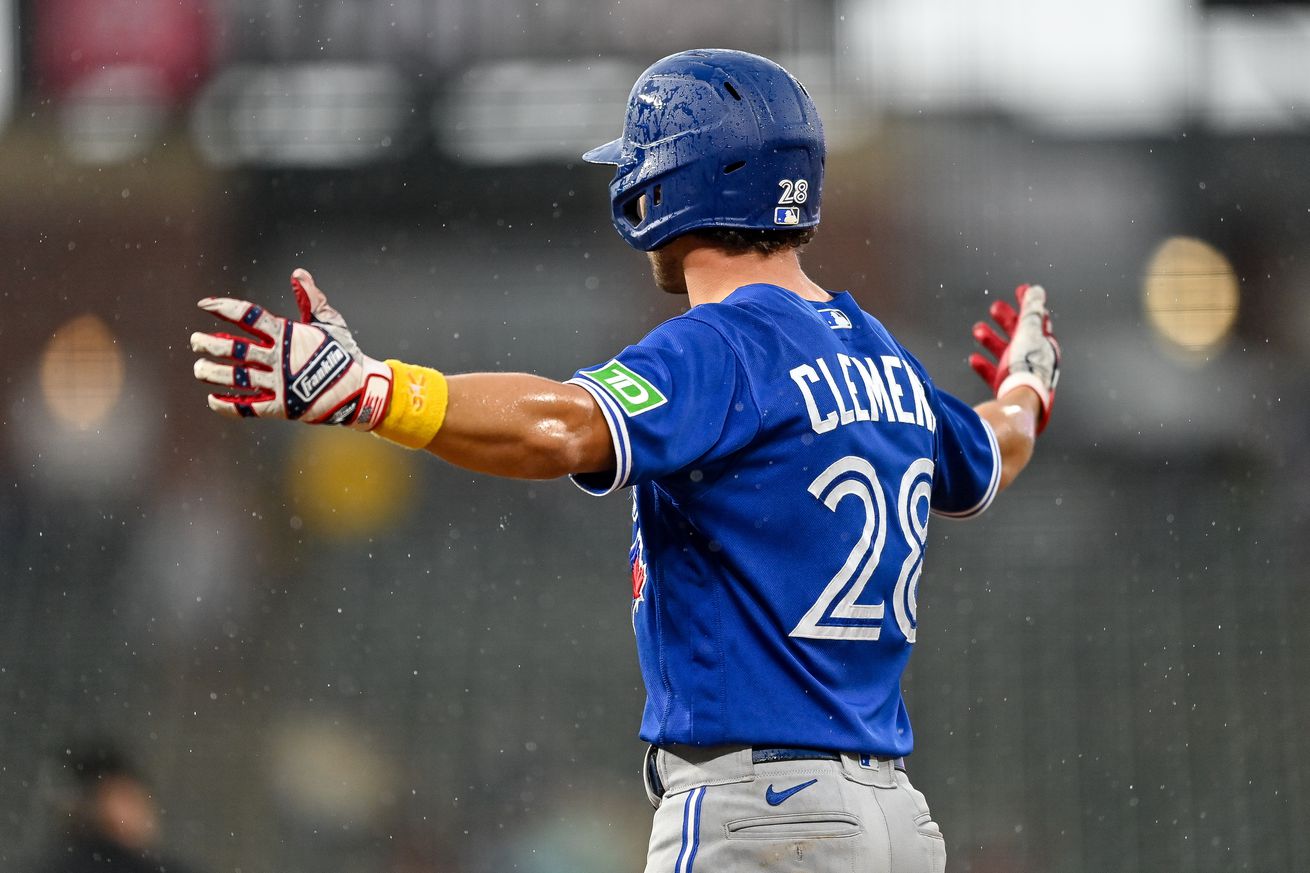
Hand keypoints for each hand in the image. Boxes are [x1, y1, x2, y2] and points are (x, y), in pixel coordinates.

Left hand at [191, 269, 392, 427]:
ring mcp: (278, 384)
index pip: (249, 316)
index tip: (204, 304)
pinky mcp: (281, 407)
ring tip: (199, 369)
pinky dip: (228, 405)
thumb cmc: (345, 353)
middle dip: (210, 344)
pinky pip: (248, 407)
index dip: (224, 307)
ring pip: (236, 378)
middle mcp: (278, 359)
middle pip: (234, 349)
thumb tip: (298, 274)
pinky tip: (213, 400)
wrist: (361, 389)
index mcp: (287, 334)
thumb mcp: (330, 322)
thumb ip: (312, 299)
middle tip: (195, 341)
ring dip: (213, 373)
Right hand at [969, 284, 1059, 432]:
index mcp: (1043, 346)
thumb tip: (1036, 290)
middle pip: (1020, 334)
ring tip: (976, 329)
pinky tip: (973, 359)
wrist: (1019, 404)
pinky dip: (984, 365)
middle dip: (1006, 319)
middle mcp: (1034, 360)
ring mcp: (1021, 375)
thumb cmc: (1026, 367)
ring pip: (1005, 352)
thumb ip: (1031, 310)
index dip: (1029, 303)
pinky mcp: (1007, 389)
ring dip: (991, 339)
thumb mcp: (1028, 332)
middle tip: (994, 307)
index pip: (1038, 319)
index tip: (1020, 289)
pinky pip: (994, 373)